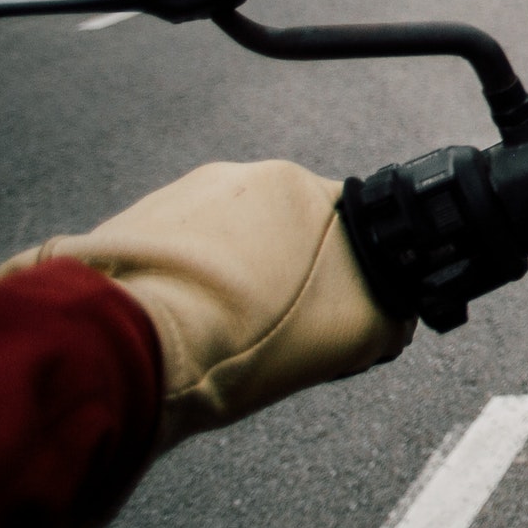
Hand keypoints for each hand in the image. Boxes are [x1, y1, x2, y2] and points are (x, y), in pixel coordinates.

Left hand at [0, 161, 413, 451]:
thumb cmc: (237, 340)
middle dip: (282, 275)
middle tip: (276, 329)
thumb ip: (388, 317)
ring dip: (230, 279)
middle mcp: (237, 177)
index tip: (331, 311)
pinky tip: (184, 325)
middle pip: (280, 230)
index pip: (343, 222)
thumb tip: (398, 320)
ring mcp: (177, 197)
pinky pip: (175, 253)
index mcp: (296, 186)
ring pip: (224, 243)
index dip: (343, 273)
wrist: (130, 351)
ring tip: (222, 333)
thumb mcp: (349, 338)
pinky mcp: (129, 225)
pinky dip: (185, 283)